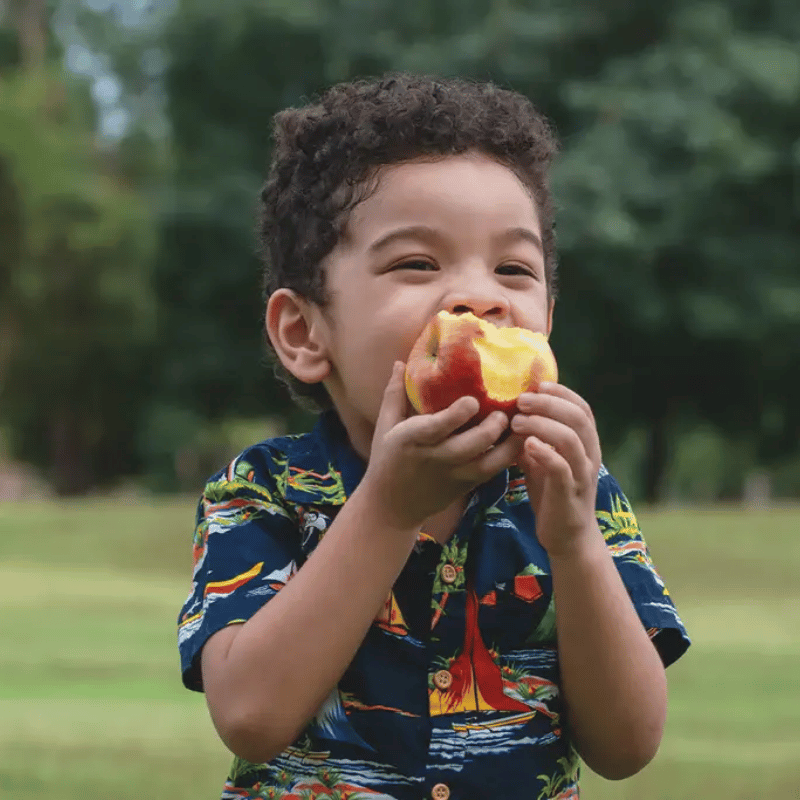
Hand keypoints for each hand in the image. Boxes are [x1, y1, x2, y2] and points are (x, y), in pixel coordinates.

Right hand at [362, 361, 520, 530]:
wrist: (392, 507)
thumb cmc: (387, 460)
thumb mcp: (385, 427)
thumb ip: (394, 394)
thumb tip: (399, 361)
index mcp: (412, 439)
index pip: (437, 426)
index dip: (458, 413)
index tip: (473, 400)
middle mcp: (435, 458)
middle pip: (471, 445)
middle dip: (493, 426)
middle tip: (505, 410)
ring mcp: (454, 474)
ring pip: (489, 462)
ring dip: (509, 443)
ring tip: (520, 422)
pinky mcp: (466, 486)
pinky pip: (494, 471)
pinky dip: (510, 455)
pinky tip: (520, 438)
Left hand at [510, 383, 602, 558]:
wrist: (568, 538)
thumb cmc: (553, 495)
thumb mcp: (543, 461)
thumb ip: (534, 439)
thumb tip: (511, 414)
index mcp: (586, 445)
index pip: (583, 409)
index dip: (562, 393)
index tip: (538, 385)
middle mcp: (589, 456)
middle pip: (578, 418)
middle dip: (549, 404)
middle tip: (521, 400)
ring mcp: (582, 475)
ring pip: (571, 439)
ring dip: (542, 424)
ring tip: (517, 421)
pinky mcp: (570, 494)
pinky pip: (562, 468)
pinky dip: (545, 452)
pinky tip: (526, 445)